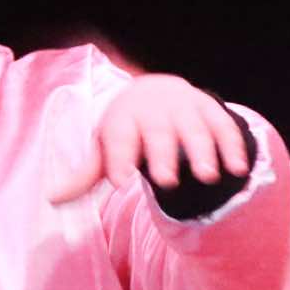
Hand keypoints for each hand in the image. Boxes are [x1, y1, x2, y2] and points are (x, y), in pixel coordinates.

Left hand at [48, 74, 249, 203]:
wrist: (157, 91)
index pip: (119, 138)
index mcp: (123, 119)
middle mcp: (154, 111)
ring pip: (195, 130)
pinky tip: (236, 170)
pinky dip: (231, 147)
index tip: (120, 182)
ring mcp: (185, 109)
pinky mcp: (210, 111)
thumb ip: (86, 174)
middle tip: (166, 181)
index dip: (119, 160)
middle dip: (163, 155)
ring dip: (203, 152)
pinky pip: (223, 127)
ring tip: (207, 177)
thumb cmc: (127, 129)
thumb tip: (53, 198)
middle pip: (158, 133)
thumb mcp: (106, 146)